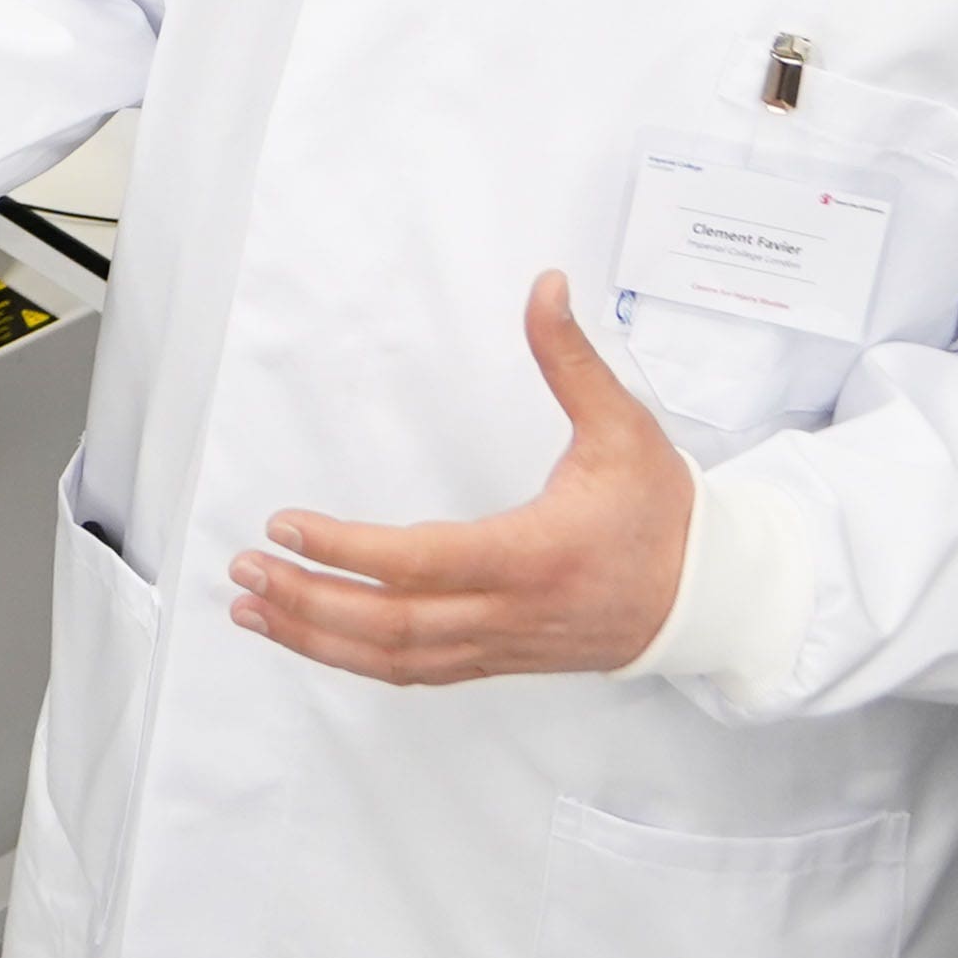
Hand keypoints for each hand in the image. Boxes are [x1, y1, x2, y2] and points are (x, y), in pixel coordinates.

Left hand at [229, 274, 694, 683]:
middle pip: (391, 624)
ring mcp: (501, 645)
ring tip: (253, 608)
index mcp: (534, 553)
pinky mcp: (498, 660)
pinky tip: (313, 637)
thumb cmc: (664, 513)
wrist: (711, 600)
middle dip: (309, 599)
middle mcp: (510, 611)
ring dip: (317, 638)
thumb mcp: (623, 427)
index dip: (345, 551)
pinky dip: (355, 659)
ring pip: (395, 659)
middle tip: (245, 568)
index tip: (285, 526)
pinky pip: (416, 672)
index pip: (419, 562)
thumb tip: (546, 285)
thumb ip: (572, 359)